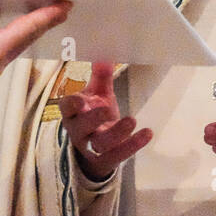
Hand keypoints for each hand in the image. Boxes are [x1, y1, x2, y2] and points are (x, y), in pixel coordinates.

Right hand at [60, 61, 153, 180]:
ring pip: (101, 143)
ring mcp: (92, 148)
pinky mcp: (106, 160)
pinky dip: (133, 145)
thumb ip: (101, 77)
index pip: (68, 107)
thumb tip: (104, 55)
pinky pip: (118, 154)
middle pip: (83, 126)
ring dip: (117, 133)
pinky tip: (147, 133)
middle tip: (108, 109)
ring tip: (132, 120)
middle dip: (94, 118)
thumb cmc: (94, 116)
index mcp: (73, 113)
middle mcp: (79, 131)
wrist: (94, 150)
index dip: (72, 104)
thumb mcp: (97, 95)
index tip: (81, 99)